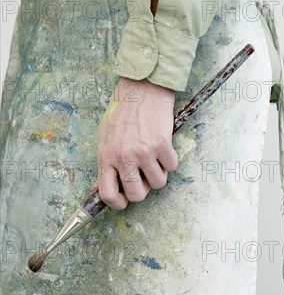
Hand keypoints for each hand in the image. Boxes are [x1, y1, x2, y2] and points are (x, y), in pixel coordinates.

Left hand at [93, 77, 178, 209]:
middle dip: (142, 190)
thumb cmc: (123, 113)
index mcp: (106, 156)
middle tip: (144, 177)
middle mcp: (124, 156)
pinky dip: (170, 161)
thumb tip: (100, 188)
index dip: (118, 203)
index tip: (125, 200)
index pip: (107, 193)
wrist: (143, 91)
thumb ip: (105, 163)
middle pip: (136, 194)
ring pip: (158, 183)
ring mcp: (144, 151)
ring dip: (159, 174)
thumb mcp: (105, 138)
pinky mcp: (163, 144)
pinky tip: (164, 148)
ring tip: (155, 159)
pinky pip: (171, 167)